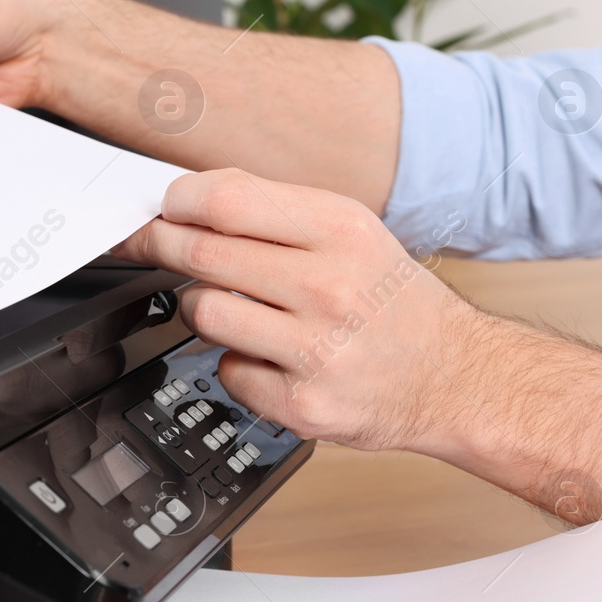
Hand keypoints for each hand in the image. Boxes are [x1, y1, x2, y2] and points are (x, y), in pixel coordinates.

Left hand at [113, 169, 495, 452]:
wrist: (455, 377)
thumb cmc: (392, 302)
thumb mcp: (351, 233)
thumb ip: (274, 212)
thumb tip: (188, 199)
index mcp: (341, 231)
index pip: (228, 200)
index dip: (177, 202)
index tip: (161, 207)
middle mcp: (330, 287)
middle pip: (202, 253)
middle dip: (159, 245)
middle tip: (146, 243)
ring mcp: (316, 350)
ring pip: (203, 312)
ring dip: (203, 307)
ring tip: (238, 309)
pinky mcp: (302, 403)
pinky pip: (226, 370)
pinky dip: (237, 363)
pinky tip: (273, 358)